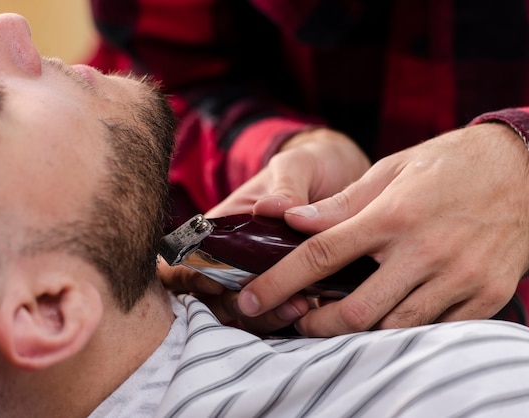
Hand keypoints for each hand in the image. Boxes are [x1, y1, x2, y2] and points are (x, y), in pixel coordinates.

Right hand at [159, 128, 369, 332]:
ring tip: (298, 305)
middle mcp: (235, 257)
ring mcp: (262, 277)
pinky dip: (287, 318)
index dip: (187, 275)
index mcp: (223, 226)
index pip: (183, 258)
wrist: (345, 176)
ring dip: (264, 316)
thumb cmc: (310, 167)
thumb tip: (270, 208)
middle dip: (233, 304)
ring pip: (245, 312)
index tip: (215, 281)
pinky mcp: (291, 290)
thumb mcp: (297, 167)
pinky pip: (278, 315)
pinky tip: (309, 308)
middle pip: (212, 296)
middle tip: (267, 297)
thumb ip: (286, 186)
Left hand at [236, 123, 528, 335]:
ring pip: (394, 328)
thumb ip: (342, 204)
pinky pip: (435, 331)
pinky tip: (388, 315)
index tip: (252, 298)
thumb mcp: (391, 171)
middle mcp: (426, 251)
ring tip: (337, 318)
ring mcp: (459, 278)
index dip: (279, 281)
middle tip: (297, 320)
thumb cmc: (449, 166)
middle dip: (315, 324)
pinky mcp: (486, 296)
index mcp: (394, 215)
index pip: (322, 255)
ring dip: (358, 332)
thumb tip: (294, 222)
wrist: (526, 172)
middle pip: (356, 310)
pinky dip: (404, 329)